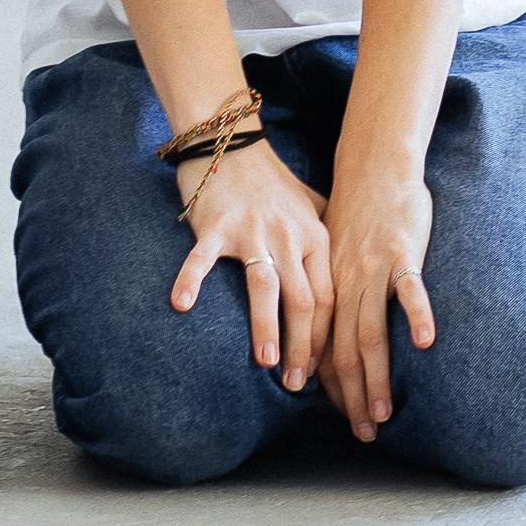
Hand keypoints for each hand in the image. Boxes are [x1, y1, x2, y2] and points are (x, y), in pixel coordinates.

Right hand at [171, 136, 331, 390]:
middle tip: (296, 384)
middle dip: (303, 346)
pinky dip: (192, 280)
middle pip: (304, 299)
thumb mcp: (310, 207)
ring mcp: (252, 229)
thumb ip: (325, 240)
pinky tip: (182, 306)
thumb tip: (343, 282)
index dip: (325, 338)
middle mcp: (287, 235)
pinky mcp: (216, 223)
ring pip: (266, 285)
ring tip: (267, 362)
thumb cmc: (271, 181)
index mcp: (314, 235)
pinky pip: (204, 257)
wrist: (232, 141)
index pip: (328, 296)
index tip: (319, 374)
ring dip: (267, 326)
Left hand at [319, 171, 435, 440]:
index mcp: (329, 287)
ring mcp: (373, 271)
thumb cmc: (358, 215)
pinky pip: (409, 289)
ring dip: (377, 377)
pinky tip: (425, 344)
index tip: (341, 416)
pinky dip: (417, 317)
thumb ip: (335, 293)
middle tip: (362, 433)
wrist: (373, 167)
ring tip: (384, 413)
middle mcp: (346, 284)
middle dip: (351, 397)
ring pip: (370, 333)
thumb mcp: (334, 255)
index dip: (330, 384)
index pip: (323, 346)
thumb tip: (335, 332)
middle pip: (343, 351)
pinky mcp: (402, 254)